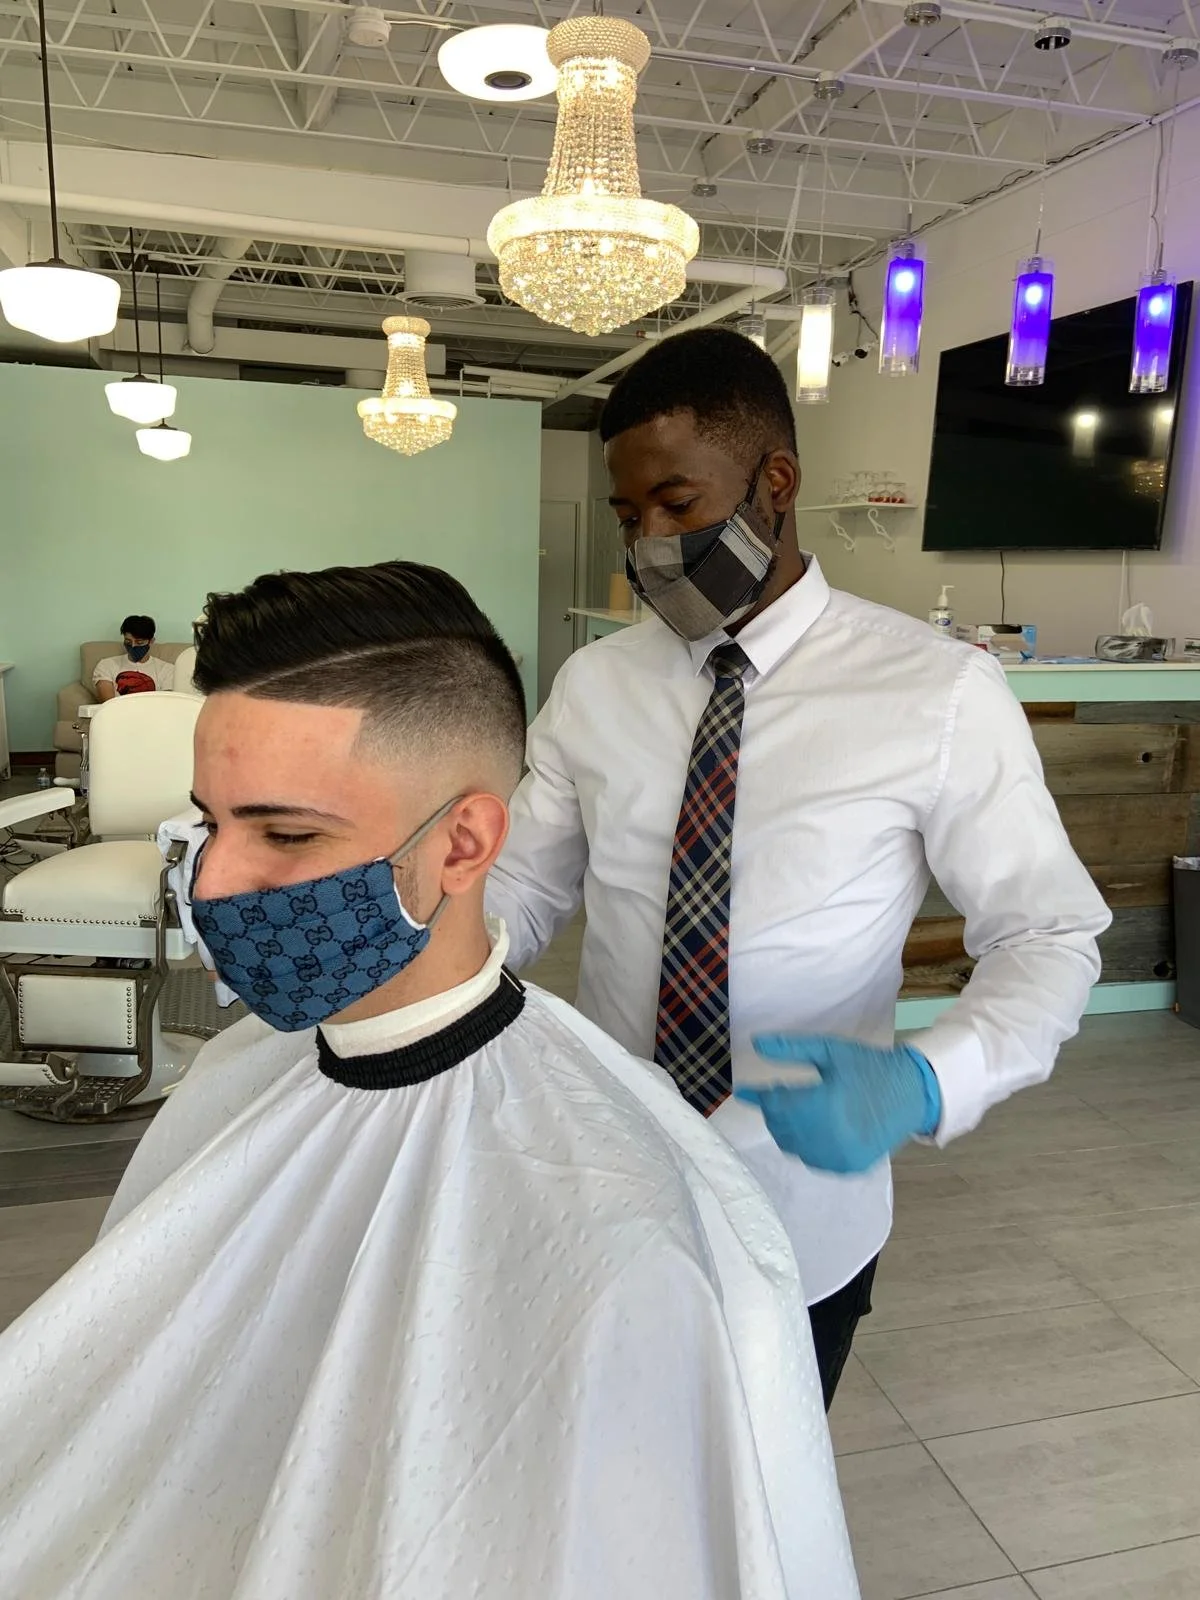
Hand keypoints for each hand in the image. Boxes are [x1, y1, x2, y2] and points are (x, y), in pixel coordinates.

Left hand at [734, 1035, 941, 1173]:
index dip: (760, 1097)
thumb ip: (790, 1048)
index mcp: (825, 1102)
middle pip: (780, 1127)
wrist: (912, 1093)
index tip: (748, 1091)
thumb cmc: (868, 1067)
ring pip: (792, 1146)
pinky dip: (806, 1145)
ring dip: (787, 1128)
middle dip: (774, 1111)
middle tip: (779, 1097)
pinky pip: (812, 1160)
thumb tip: (756, 1044)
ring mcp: (840, 1155)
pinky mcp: (849, 1166)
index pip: (775, 1105)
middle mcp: (831, 1134)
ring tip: (797, 1111)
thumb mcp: (829, 1050)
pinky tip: (814, 1128)